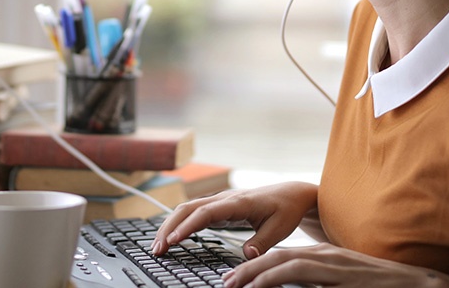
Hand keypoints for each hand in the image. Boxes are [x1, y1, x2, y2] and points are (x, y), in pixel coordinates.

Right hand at [151, 181, 317, 258]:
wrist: (291, 194)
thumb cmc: (285, 209)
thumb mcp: (280, 228)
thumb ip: (262, 242)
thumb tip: (246, 255)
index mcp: (237, 202)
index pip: (206, 213)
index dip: (188, 226)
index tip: (174, 240)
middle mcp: (224, 199)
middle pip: (188, 208)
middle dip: (170, 227)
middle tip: (157, 248)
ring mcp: (219, 202)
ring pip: (187, 209)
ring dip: (170, 225)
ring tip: (158, 246)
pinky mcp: (218, 207)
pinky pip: (193, 213)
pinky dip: (179, 224)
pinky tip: (172, 237)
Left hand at [221, 243, 448, 287]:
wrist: (423, 286)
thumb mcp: (343, 287)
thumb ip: (320, 287)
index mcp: (325, 257)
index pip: (284, 258)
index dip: (257, 268)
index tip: (237, 280)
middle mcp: (325, 254)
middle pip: (277, 256)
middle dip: (248, 269)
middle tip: (226, 282)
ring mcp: (333, 260)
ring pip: (283, 261)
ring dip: (254, 272)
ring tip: (232, 284)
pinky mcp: (340, 271)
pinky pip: (299, 270)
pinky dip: (274, 277)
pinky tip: (258, 286)